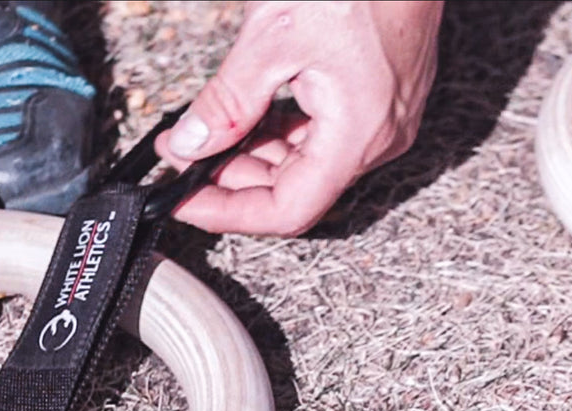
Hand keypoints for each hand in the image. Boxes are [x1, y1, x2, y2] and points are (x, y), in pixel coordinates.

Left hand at [155, 1, 441, 235]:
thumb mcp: (273, 38)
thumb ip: (228, 101)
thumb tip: (192, 143)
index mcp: (358, 134)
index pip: (289, 209)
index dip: (230, 213)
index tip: (187, 201)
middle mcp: (380, 138)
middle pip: (298, 190)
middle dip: (234, 180)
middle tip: (184, 158)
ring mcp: (387, 120)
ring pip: (311, 164)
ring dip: (257, 155)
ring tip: (210, 133)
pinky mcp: (383, 100)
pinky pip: (328, 137)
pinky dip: (285, 133)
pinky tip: (253, 115)